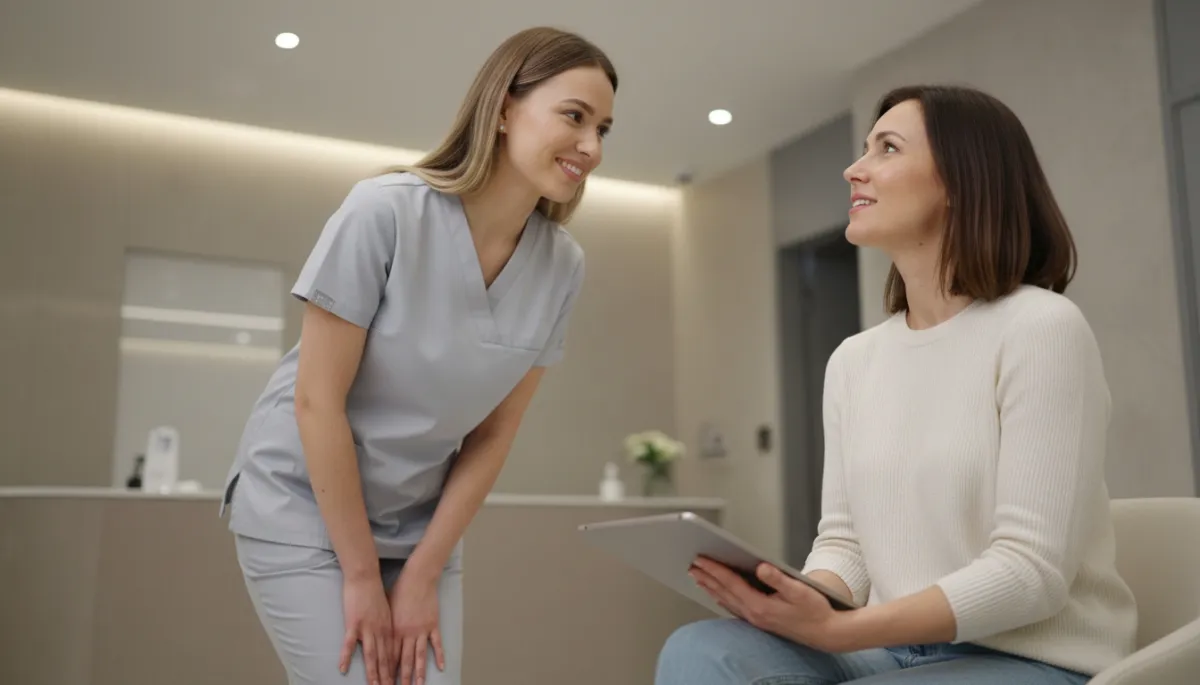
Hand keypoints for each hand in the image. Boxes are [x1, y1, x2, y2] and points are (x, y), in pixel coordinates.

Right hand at [340, 576, 395, 684]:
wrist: (365, 576)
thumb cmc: (374, 592)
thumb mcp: (386, 611)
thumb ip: (386, 625)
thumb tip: (386, 637)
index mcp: (389, 628)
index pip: (393, 654)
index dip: (394, 670)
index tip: (396, 681)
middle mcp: (381, 631)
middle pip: (385, 658)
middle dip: (387, 677)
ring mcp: (367, 628)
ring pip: (371, 655)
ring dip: (373, 673)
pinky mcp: (354, 623)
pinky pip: (349, 643)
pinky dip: (346, 657)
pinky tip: (343, 669)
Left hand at [389, 566, 444, 684]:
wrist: (417, 577)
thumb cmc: (400, 589)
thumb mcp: (388, 608)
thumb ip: (386, 624)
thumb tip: (380, 634)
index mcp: (394, 629)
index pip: (390, 655)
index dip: (387, 670)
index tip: (386, 682)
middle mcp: (407, 633)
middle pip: (403, 660)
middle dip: (401, 677)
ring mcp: (421, 630)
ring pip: (419, 656)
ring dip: (418, 672)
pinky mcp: (432, 625)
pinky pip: (436, 644)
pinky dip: (439, 656)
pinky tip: (440, 667)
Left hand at [690, 557, 852, 651]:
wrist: (827, 634)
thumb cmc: (816, 611)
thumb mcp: (801, 591)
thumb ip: (779, 579)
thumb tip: (762, 567)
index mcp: (761, 606)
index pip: (731, 584)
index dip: (714, 569)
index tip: (701, 558)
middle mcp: (754, 615)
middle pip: (724, 592)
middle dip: (707, 576)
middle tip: (691, 563)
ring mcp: (756, 620)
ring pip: (726, 600)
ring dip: (711, 587)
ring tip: (697, 575)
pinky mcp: (760, 621)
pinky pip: (734, 607)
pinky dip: (722, 597)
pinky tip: (717, 593)